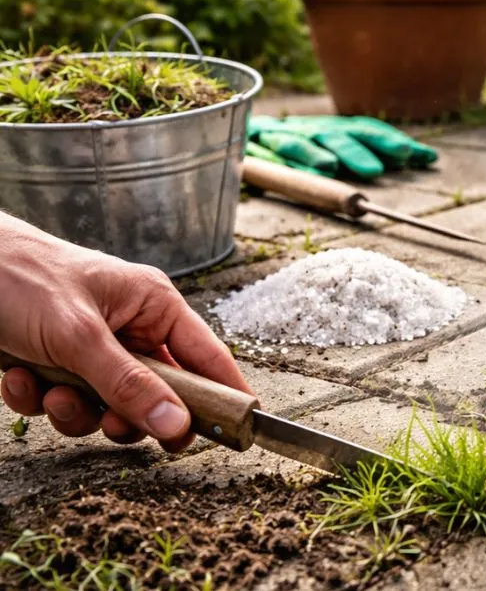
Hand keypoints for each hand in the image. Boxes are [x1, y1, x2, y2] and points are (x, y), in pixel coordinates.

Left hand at [0, 214, 252, 452]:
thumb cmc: (20, 277)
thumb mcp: (78, 336)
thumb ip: (128, 384)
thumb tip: (178, 424)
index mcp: (153, 306)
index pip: (207, 357)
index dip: (225, 394)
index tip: (239, 432)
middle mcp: (130, 328)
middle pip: (158, 394)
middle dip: (129, 414)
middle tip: (118, 426)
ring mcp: (94, 349)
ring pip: (108, 407)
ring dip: (76, 410)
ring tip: (51, 392)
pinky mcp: (58, 364)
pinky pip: (66, 402)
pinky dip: (39, 399)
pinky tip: (19, 377)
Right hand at [247, 115, 438, 180]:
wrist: (239, 134)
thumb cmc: (296, 149)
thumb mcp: (337, 149)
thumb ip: (376, 151)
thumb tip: (424, 157)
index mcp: (332, 129)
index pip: (367, 130)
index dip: (394, 140)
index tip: (425, 157)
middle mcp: (311, 129)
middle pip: (341, 133)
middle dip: (366, 147)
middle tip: (390, 161)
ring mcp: (282, 136)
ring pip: (303, 142)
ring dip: (321, 154)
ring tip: (335, 167)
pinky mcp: (257, 148)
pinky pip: (271, 154)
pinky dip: (287, 161)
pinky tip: (303, 169)